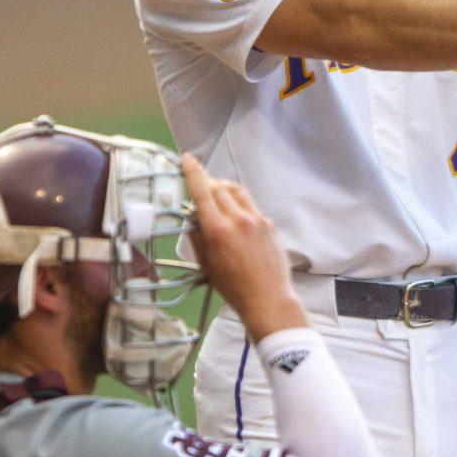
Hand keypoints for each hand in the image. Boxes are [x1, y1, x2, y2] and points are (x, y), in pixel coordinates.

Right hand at [180, 155, 306, 339]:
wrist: (267, 298)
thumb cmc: (232, 286)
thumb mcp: (206, 263)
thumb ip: (197, 236)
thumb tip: (193, 216)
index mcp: (217, 230)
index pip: (202, 192)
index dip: (193, 172)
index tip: (187, 159)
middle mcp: (237, 220)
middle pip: (219, 187)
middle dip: (208, 182)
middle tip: (201, 186)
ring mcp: (256, 220)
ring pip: (237, 191)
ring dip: (224, 188)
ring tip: (218, 194)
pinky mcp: (269, 224)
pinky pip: (250, 206)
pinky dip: (239, 205)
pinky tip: (236, 218)